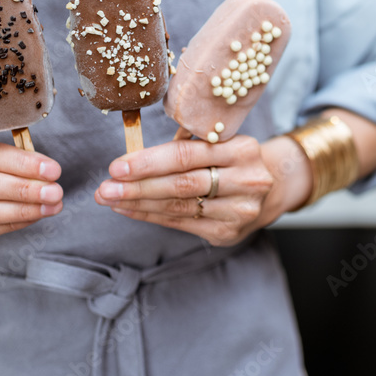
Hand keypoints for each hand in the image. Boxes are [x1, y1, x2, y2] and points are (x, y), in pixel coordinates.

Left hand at [95, 135, 312, 245]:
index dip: (149, 162)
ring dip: (139, 203)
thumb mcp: (219, 142)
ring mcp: (239, 210)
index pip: (187, 155)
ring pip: (179, 207)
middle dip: (138, 186)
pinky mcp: (228, 232)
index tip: (117, 166)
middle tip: (105, 188)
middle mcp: (246, 180)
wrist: (270, 187)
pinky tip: (131, 210)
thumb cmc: (232, 159)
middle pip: (181, 184)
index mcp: (242, 149)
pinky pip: (182, 224)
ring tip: (110, 199)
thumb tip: (132, 154)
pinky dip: (151, 216)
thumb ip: (185, 145)